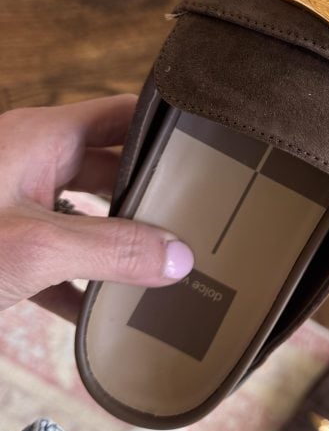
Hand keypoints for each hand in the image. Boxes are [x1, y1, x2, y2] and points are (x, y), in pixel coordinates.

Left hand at [0, 95, 193, 322]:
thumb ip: (112, 250)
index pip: (122, 116)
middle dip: (148, 197)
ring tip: (158, 269)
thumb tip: (178, 257)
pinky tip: (100, 314)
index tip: (206, 156)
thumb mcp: (37, 247)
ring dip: (115, 244)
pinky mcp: (1, 246)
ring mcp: (12, 203)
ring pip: (82, 216)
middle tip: (192, 223)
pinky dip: (77, 283)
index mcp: (42, 138)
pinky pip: (52, 258)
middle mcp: (29, 162)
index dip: (164, 131)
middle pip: (109, 169)